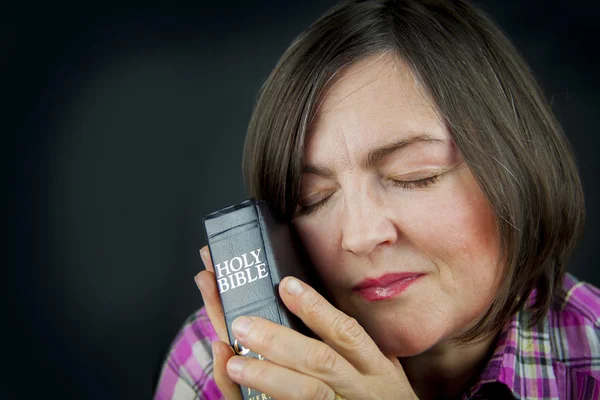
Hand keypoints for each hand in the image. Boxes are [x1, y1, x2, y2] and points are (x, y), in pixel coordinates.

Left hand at [196, 245, 417, 399]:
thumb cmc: (382, 399)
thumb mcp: (382, 370)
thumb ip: (356, 346)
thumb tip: (314, 306)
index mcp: (374, 367)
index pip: (346, 332)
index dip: (316, 309)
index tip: (286, 285)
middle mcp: (359, 389)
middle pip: (319, 361)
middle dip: (278, 341)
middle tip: (243, 324)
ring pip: (305, 393)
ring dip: (267, 375)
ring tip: (233, 363)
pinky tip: (241, 391)